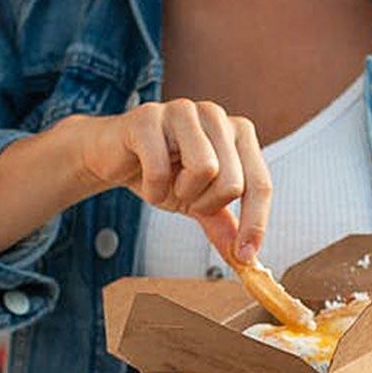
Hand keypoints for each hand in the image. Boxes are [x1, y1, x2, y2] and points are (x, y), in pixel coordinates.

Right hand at [69, 100, 271, 262]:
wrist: (111, 155)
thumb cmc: (160, 170)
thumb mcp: (197, 201)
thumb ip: (224, 225)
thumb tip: (247, 261)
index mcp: (237, 132)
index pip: (260, 183)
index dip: (255, 224)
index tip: (245, 256)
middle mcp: (215, 115)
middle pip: (233, 182)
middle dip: (207, 204)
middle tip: (186, 198)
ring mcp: (182, 111)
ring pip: (205, 168)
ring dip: (182, 193)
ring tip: (168, 184)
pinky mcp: (148, 117)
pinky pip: (161, 168)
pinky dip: (153, 189)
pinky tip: (147, 180)